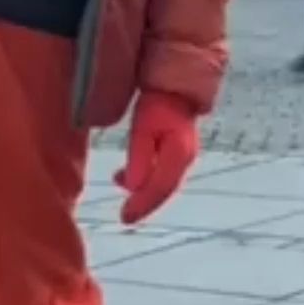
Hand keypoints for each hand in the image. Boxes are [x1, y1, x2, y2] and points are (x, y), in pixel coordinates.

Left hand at [115, 90, 197, 225]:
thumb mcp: (144, 127)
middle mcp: (184, 159)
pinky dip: (145, 179)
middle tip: (124, 215)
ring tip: (119, 185)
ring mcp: (182, 156)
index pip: (160, 188)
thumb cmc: (158, 102)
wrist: (176, 85)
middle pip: (163, 189)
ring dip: (143, 190)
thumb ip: (139, 156)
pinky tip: (126, 177)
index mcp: (179, 154)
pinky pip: (162, 173)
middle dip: (144, 202)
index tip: (125, 218)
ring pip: (163, 182)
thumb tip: (131, 187)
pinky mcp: (176, 152)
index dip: (143, 205)